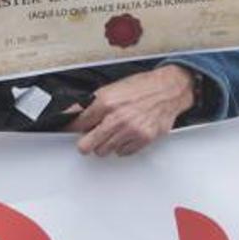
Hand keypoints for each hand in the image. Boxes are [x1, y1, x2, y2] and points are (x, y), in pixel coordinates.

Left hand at [67, 65, 194, 156]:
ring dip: (105, 144)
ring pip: (103, 151)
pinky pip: (122, 153)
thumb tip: (73, 113)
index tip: (69, 129)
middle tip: (89, 137)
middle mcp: (117, 118)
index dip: (72, 127)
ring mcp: (130, 130)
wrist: (169, 89)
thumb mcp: (112, 88)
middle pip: (86, 145)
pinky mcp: (143, 139)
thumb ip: (92, 103)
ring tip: (113, 131)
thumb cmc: (142, 87)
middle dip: (86, 141)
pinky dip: (122, 146)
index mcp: (106, 102)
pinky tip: (126, 134)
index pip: (77, 124)